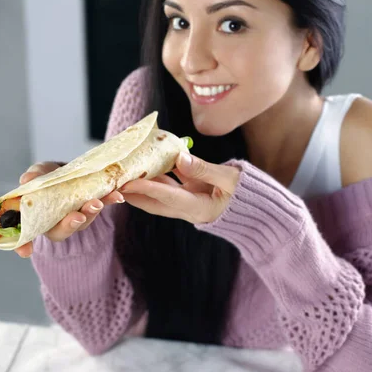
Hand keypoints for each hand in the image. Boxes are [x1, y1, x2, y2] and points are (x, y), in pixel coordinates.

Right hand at [15, 161, 123, 257]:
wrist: (73, 171)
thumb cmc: (50, 176)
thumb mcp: (40, 173)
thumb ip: (34, 177)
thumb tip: (26, 179)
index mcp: (38, 217)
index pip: (27, 235)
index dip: (23, 245)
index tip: (24, 251)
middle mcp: (57, 222)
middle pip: (60, 231)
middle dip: (69, 225)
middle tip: (77, 217)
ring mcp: (77, 216)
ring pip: (83, 221)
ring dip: (90, 213)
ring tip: (97, 203)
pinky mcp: (93, 207)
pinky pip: (101, 206)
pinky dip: (109, 201)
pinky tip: (117, 195)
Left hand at [120, 152, 239, 223]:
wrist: (259, 213)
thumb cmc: (249, 196)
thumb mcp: (231, 180)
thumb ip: (205, 169)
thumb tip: (180, 157)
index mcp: (199, 208)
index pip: (166, 197)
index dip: (145, 188)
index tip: (125, 181)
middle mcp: (189, 209)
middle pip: (153, 202)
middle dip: (132, 193)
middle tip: (112, 183)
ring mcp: (189, 204)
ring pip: (159, 195)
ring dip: (142, 184)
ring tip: (124, 172)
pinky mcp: (192, 197)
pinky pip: (170, 186)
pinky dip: (158, 176)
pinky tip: (149, 162)